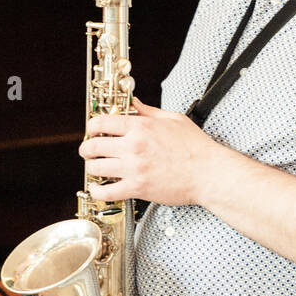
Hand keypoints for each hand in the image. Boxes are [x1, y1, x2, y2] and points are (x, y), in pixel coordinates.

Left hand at [78, 97, 219, 206]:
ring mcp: (134, 168)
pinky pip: (106, 192)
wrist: (208, 173)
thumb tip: (133, 104)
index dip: (92, 126)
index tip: (92, 130)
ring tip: (97, 167)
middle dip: (87, 148)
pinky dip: (97, 190)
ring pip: (95, 168)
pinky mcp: (137, 188)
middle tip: (89, 150)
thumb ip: (148, 111)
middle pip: (93, 146)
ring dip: (92, 167)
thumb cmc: (196, 147)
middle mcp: (133, 146)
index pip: (101, 122)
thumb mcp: (173, 119)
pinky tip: (98, 187)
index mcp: (141, 127)